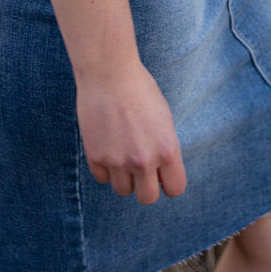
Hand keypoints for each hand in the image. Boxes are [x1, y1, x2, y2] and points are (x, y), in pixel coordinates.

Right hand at [76, 62, 186, 203]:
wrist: (109, 73)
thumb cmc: (140, 90)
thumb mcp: (164, 119)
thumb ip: (164, 148)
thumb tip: (160, 172)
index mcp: (167, 150)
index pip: (175, 189)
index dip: (169, 182)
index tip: (162, 174)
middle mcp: (144, 160)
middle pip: (147, 198)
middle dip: (146, 186)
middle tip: (141, 169)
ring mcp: (118, 161)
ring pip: (123, 190)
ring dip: (124, 177)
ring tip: (122, 153)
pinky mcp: (96, 157)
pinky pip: (102, 178)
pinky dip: (105, 168)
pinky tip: (107, 147)